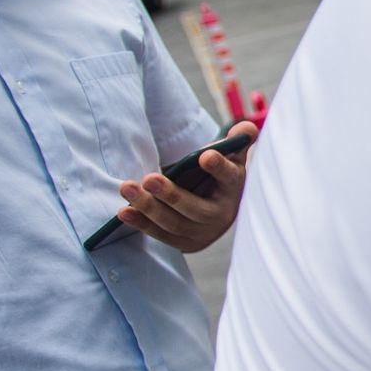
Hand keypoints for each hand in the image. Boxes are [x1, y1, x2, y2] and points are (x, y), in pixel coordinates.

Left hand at [115, 120, 257, 252]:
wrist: (215, 211)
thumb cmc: (217, 178)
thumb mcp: (230, 159)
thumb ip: (237, 141)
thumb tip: (246, 127)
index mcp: (233, 188)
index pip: (228, 177)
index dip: (219, 167)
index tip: (205, 156)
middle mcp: (221, 215)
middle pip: (196, 208)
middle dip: (171, 195)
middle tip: (149, 179)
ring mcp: (203, 232)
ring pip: (173, 222)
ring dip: (148, 207)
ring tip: (127, 188)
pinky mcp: (185, 243)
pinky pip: (160, 234)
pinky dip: (141, 224)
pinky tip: (124, 211)